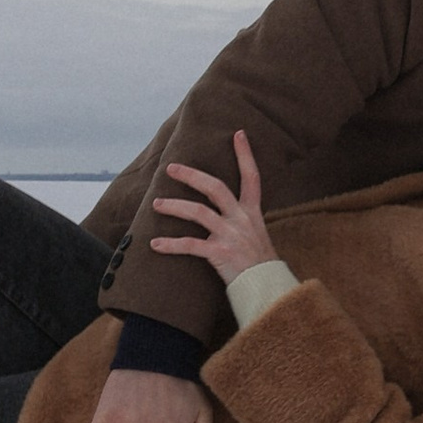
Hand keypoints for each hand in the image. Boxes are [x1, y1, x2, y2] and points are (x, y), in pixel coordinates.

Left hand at [150, 131, 279, 283]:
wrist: (267, 288)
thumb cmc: (260, 264)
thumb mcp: (257, 235)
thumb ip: (242, 221)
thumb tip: (225, 211)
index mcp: (252, 213)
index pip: (252, 177)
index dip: (245, 155)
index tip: (238, 134)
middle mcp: (241, 219)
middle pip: (215, 187)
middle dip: (192, 175)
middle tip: (171, 168)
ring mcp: (230, 235)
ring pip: (198, 212)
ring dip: (174, 206)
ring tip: (156, 204)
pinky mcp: (219, 253)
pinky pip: (190, 245)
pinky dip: (170, 244)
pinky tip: (155, 244)